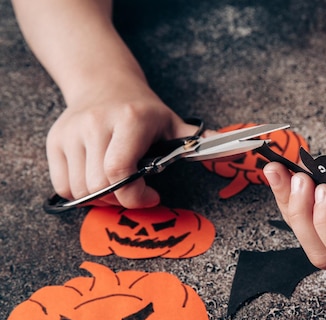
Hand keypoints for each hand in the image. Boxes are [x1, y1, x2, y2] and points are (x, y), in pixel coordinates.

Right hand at [46, 81, 198, 207]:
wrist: (104, 82)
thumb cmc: (144, 110)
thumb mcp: (174, 123)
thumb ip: (200, 142)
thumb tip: (239, 151)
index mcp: (130, 120)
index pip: (120, 171)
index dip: (135, 196)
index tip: (152, 196)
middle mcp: (96, 124)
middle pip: (100, 186)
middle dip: (121, 200)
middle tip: (135, 192)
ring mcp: (71, 132)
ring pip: (80, 190)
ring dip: (101, 199)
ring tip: (117, 186)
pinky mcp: (54, 140)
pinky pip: (63, 186)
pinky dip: (79, 194)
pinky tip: (97, 180)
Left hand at [264, 157, 325, 281]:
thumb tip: (312, 177)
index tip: (321, 187)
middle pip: (323, 253)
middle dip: (303, 214)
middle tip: (296, 176)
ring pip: (313, 244)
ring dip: (292, 208)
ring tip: (280, 172)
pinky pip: (313, 236)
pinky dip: (297, 208)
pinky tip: (285, 181)